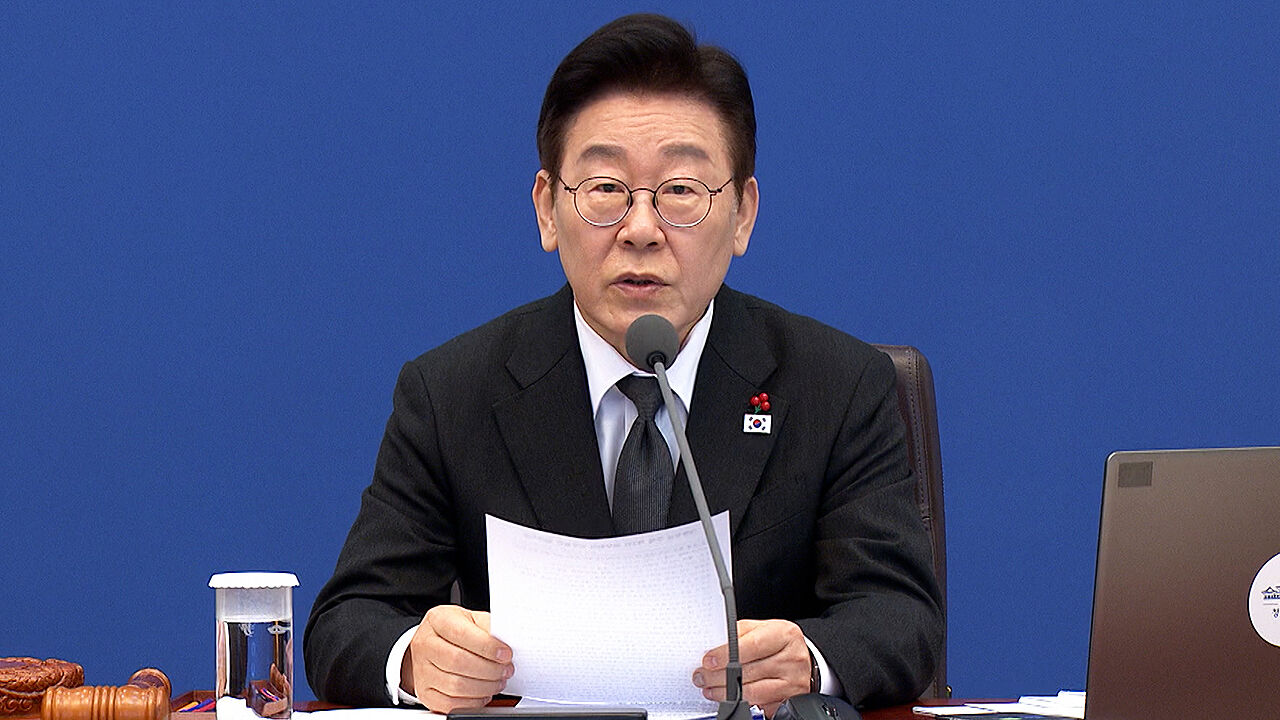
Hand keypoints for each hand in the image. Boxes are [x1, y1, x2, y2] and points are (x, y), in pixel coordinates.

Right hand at [401, 605, 513, 712]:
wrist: (431, 644)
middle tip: (506, 670)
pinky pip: (450, 705)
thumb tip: (506, 641)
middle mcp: (425, 645)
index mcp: (438, 620)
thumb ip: (487, 627)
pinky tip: (484, 694)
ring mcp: (422, 670)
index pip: (461, 634)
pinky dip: (472, 702)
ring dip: (484, 687)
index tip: (506, 654)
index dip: (487, 646)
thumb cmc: (454, 630)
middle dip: (489, 669)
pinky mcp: (425, 693)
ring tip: (498, 682)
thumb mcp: (471, 619)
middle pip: (457, 661)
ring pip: (455, 686)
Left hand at [693, 619, 811, 717]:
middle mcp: (793, 659)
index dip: (726, 654)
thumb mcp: (762, 629)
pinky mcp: (789, 700)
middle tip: (701, 676)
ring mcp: (793, 682)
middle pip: (749, 671)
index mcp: (785, 635)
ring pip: (753, 692)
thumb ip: (739, 634)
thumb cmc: (777, 642)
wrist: (800, 659)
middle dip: (719, 675)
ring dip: (725, 692)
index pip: (752, 645)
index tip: (708, 660)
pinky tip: (727, 697)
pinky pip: (760, 705)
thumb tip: (714, 648)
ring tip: (709, 688)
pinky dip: (740, 702)